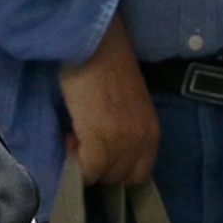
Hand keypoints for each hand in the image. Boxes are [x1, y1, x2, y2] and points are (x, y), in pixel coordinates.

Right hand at [60, 24, 161, 184]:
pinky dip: (74, 161)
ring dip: (85, 162)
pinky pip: (86, 171)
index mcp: (152, 132)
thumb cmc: (108, 67)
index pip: (138, 175)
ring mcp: (123, 142)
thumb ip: (124, 131)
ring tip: (75, 134)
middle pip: (119, 179)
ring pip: (101, 177)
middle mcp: (142, 141)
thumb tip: (103, 151)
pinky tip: (70, 135)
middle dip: (99, 166)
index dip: (115, 167)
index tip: (99, 149)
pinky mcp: (99, 139)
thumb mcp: (128, 107)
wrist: (97, 44)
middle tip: (83, 140)